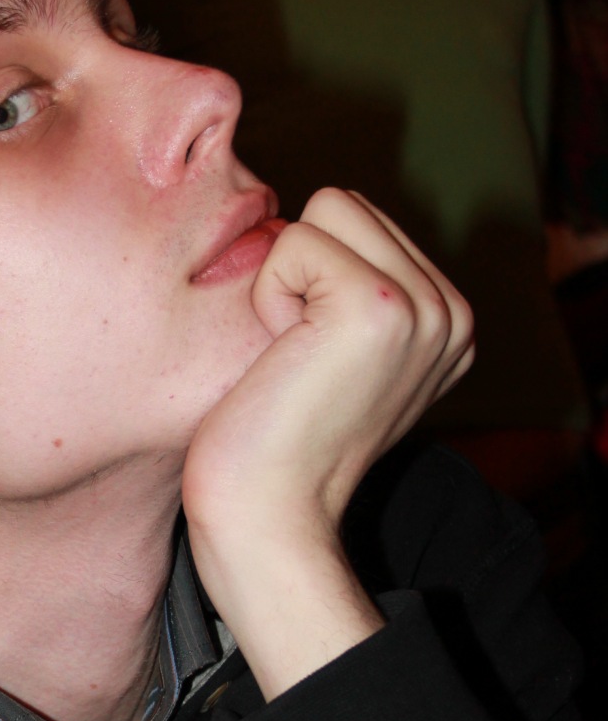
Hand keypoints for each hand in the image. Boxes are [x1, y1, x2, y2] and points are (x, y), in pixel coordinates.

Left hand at [183, 189, 472, 699]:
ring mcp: (425, 308)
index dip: (309, 274)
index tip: (309, 358)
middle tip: (295, 356)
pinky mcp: (379, 304)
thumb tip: (306, 226)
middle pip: (346, 204)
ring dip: (284, 278)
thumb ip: (348, 293)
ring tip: (292, 355)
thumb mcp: (334, 357)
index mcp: (448, 322)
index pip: (362, 220)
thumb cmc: (272, 441)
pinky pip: (295, 241)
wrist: (267, 517)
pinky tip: (283, 359)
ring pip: (325, 210)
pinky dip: (269, 293)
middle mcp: (452, 312)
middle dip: (299, 267)